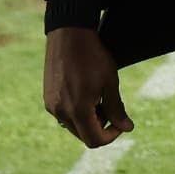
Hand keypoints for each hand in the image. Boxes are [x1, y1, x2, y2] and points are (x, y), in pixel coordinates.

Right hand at [44, 26, 133, 146]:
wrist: (69, 33)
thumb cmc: (92, 56)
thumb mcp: (110, 82)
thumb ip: (117, 109)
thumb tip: (127, 128)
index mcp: (77, 110)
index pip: (94, 140)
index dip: (111, 136)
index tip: (120, 122)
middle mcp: (60, 112)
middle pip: (83, 135)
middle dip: (100, 126)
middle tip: (109, 105)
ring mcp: (51, 105)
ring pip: (73, 125)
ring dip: (88, 119)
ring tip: (97, 97)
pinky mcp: (47, 97)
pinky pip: (63, 114)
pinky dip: (76, 111)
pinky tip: (84, 91)